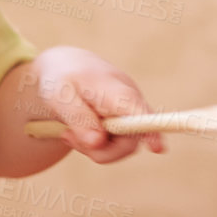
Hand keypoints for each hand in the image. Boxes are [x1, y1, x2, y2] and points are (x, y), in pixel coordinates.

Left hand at [30, 46, 164, 163]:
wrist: (68, 65)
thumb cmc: (63, 79)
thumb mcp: (59, 97)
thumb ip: (78, 119)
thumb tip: (97, 143)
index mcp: (116, 91)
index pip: (138, 111)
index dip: (149, 130)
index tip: (158, 148)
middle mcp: (131, 101)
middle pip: (130, 141)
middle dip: (100, 150)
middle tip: (68, 137)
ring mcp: (132, 111)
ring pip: (124, 146)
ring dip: (95, 147)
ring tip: (69, 132)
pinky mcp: (127, 120)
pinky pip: (118, 143)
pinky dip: (97, 144)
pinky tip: (78, 132)